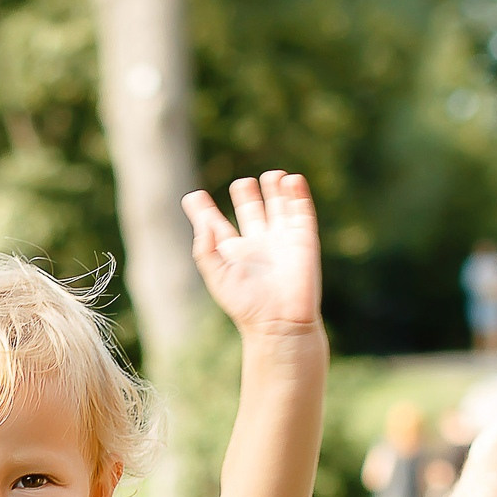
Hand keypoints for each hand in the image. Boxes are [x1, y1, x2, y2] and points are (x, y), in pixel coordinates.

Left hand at [184, 171, 323, 340]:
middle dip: (245, 194)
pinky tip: (291, 180)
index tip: (192, 197)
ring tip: (270, 176)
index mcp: (232, 253)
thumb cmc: (245, 304)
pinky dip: (297, 194)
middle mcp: (256, 243)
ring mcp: (280, 239)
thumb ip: (205, 249)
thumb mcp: (217, 277)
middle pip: (249, 209)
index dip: (203, 211)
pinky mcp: (303, 238)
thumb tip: (203, 222)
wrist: (279, 320)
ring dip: (273, 188)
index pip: (215, 225)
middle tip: (241, 184)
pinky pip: (300, 211)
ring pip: (277, 205)